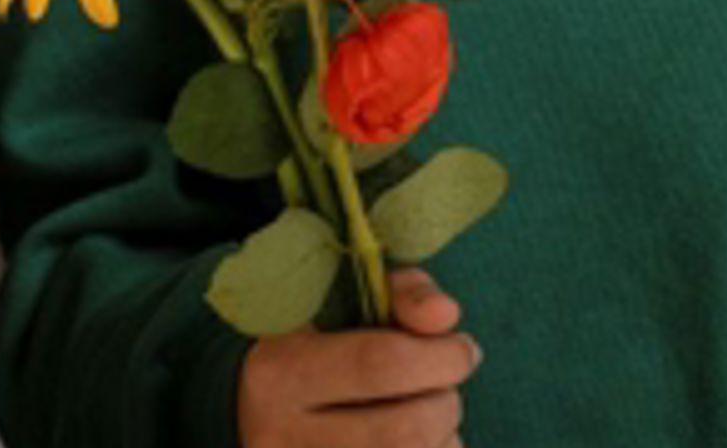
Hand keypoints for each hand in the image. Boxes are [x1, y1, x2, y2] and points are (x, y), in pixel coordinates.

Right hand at [238, 266, 481, 446]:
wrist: (262, 415)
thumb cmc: (323, 349)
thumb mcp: (350, 303)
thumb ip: (403, 294)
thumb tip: (445, 316)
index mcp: (281, 372)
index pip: (380, 365)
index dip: (441, 357)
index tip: (464, 348)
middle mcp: (280, 438)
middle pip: (403, 431)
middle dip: (446, 404)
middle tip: (447, 388)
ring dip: (444, 441)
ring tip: (432, 417)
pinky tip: (422, 446)